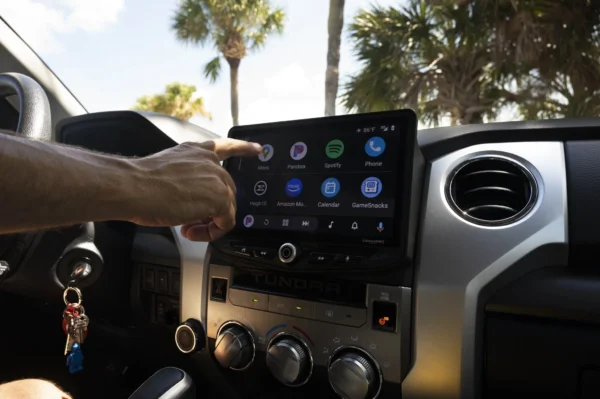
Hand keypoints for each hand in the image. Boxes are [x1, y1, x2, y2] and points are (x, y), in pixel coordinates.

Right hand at [129, 138, 260, 240]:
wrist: (134, 187)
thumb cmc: (140, 183)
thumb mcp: (169, 173)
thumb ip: (188, 181)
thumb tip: (194, 203)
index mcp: (196, 152)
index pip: (226, 147)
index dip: (244, 148)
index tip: (257, 149)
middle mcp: (210, 162)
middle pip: (226, 190)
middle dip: (211, 209)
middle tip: (190, 221)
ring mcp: (217, 179)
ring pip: (226, 208)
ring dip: (209, 223)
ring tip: (187, 228)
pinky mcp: (220, 198)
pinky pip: (225, 222)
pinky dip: (211, 232)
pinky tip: (192, 231)